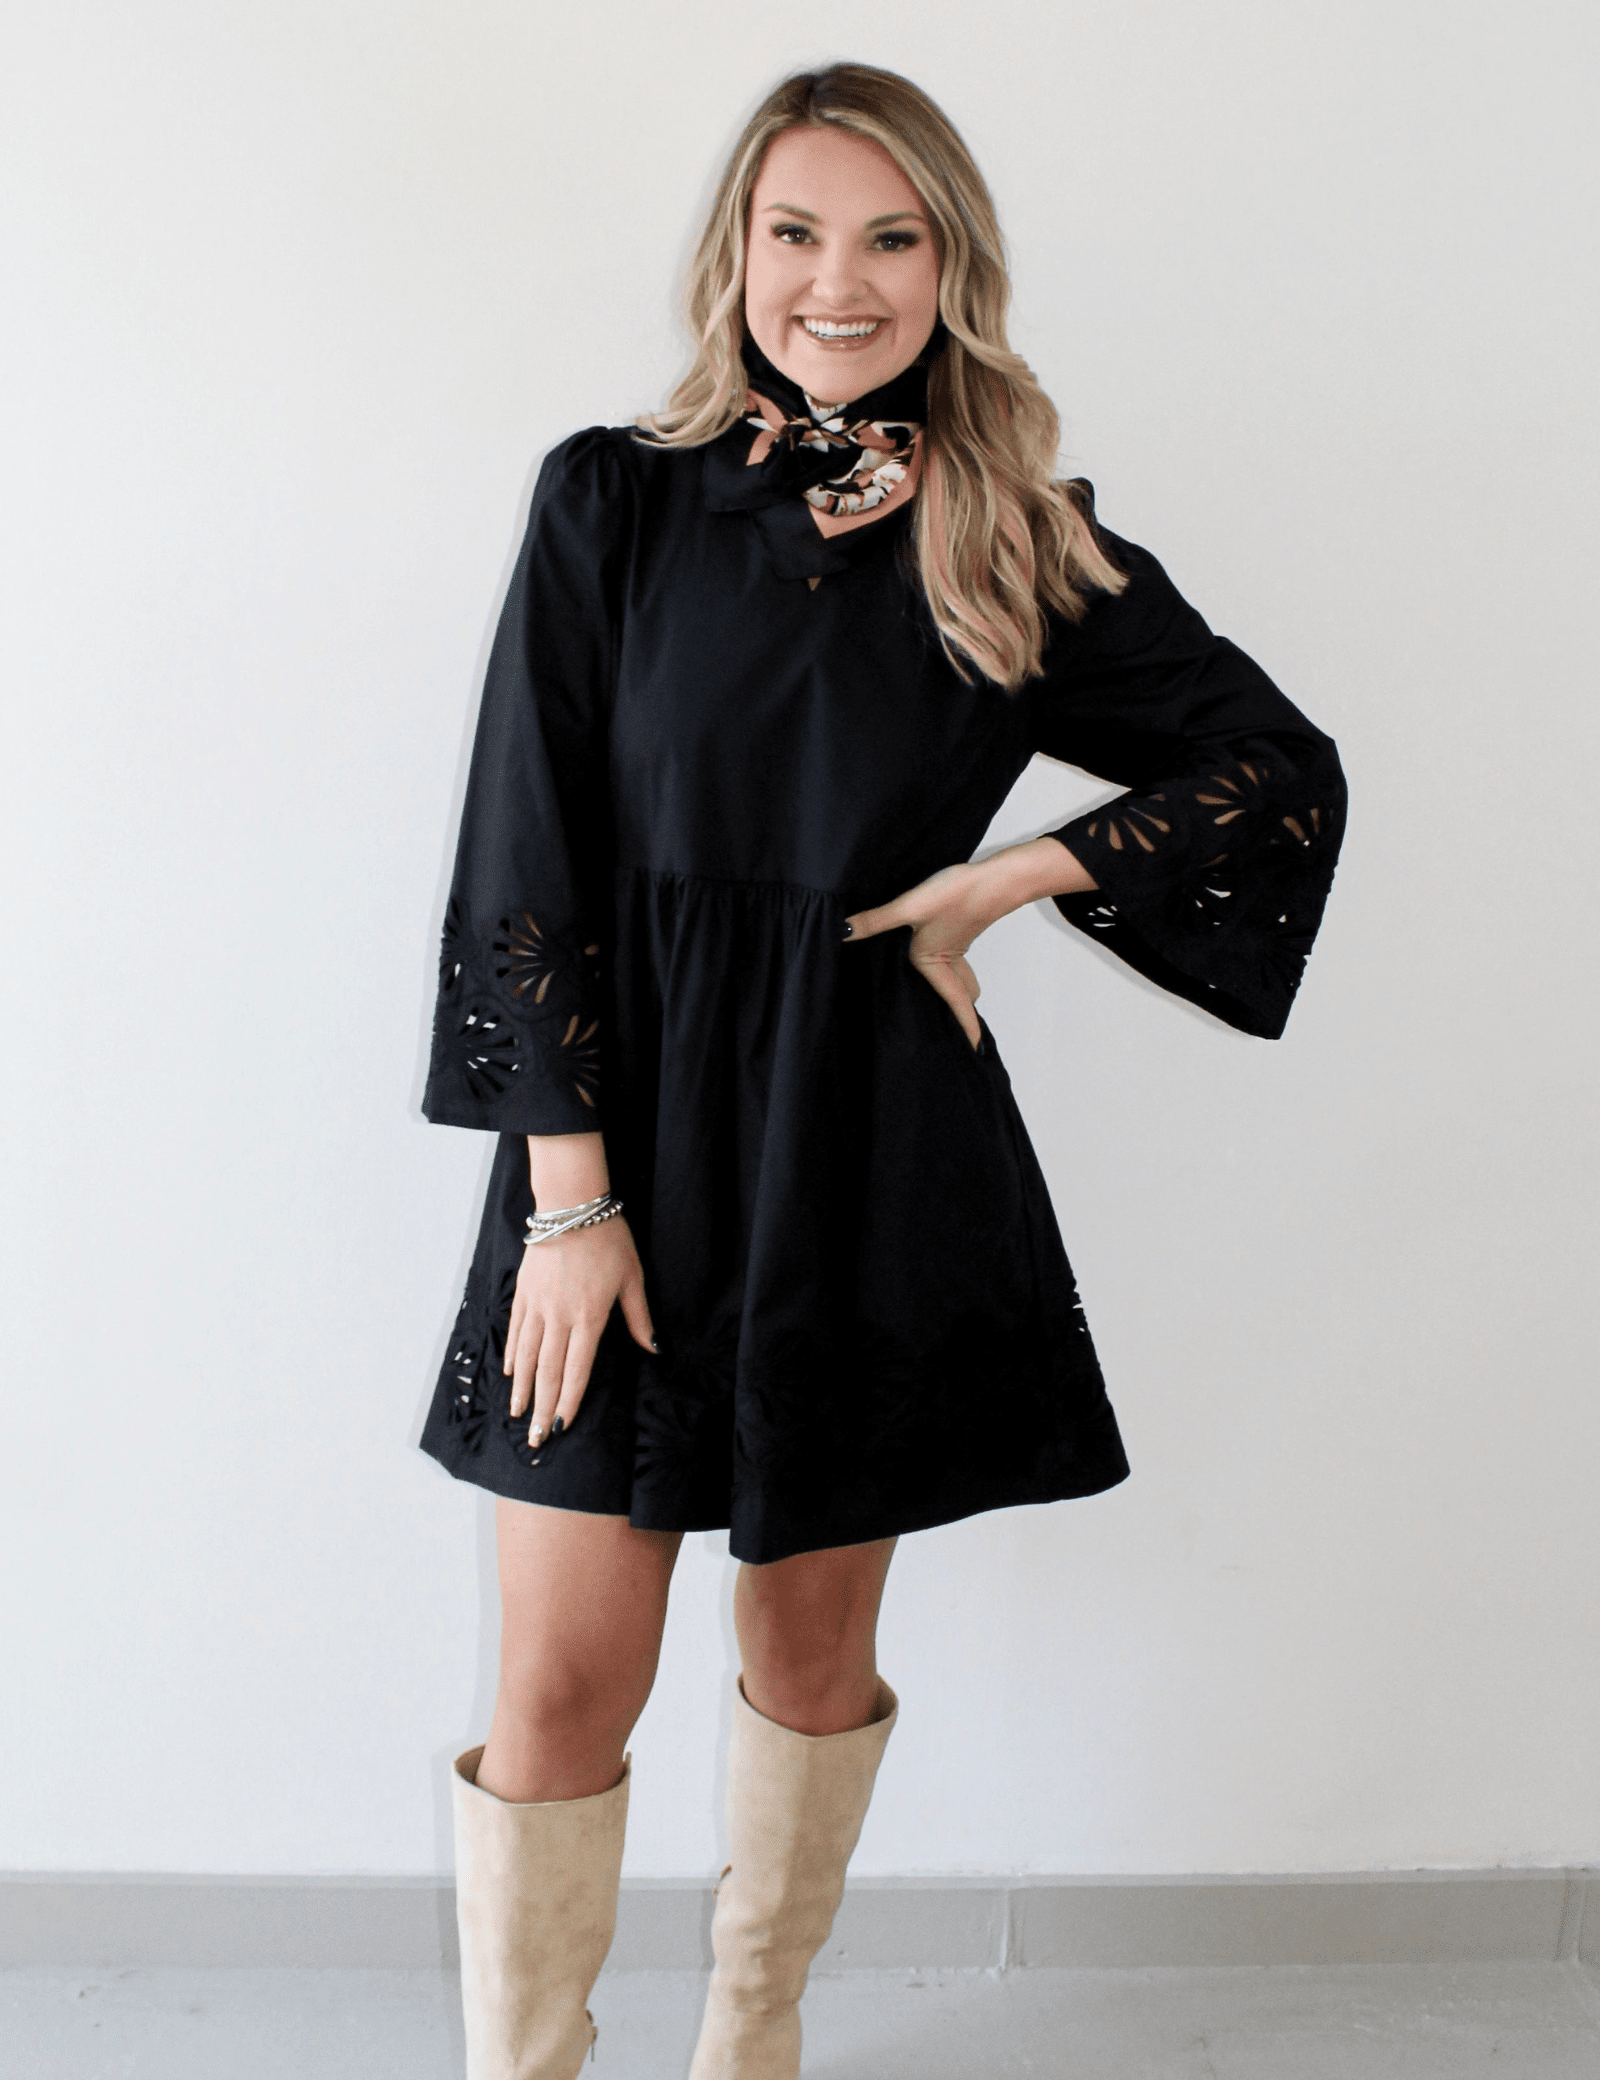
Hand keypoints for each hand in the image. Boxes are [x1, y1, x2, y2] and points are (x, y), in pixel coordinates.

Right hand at [505, 1215, 654, 1447]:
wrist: (572, 1205)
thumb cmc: (609, 1239)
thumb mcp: (633, 1277)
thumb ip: (639, 1317)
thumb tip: (653, 1348)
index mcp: (589, 1317)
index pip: (577, 1370)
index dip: (569, 1401)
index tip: (562, 1426)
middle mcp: (560, 1316)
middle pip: (548, 1371)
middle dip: (542, 1408)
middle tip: (536, 1437)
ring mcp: (538, 1304)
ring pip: (526, 1355)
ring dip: (523, 1388)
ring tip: (518, 1413)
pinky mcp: (524, 1291)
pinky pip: (516, 1330)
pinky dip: (513, 1355)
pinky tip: (511, 1373)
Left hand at [842, 839, 1097, 1050]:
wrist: (992, 877)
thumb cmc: (955, 895)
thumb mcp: (910, 906)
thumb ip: (876, 920)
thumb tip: (843, 931)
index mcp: (935, 963)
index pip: (956, 1005)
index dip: (965, 1029)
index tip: (973, 1050)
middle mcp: (947, 959)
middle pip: (960, 995)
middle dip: (960, 1013)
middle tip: (956, 1031)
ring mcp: (956, 944)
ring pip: (959, 977)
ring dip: (957, 990)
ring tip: (945, 1002)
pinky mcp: (958, 930)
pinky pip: (956, 959)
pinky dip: (951, 968)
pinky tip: (932, 953)